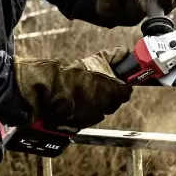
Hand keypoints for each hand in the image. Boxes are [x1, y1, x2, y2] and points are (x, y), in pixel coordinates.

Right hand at [13, 47, 132, 131]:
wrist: (49, 90)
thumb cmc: (70, 75)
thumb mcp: (93, 60)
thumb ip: (112, 56)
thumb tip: (124, 51)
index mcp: (111, 90)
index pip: (126, 92)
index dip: (122, 87)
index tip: (119, 83)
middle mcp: (105, 105)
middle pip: (114, 103)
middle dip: (110, 96)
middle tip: (100, 87)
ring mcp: (93, 116)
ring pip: (101, 111)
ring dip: (97, 104)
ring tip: (85, 94)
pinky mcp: (82, 124)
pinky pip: (88, 118)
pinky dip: (85, 112)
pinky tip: (78, 103)